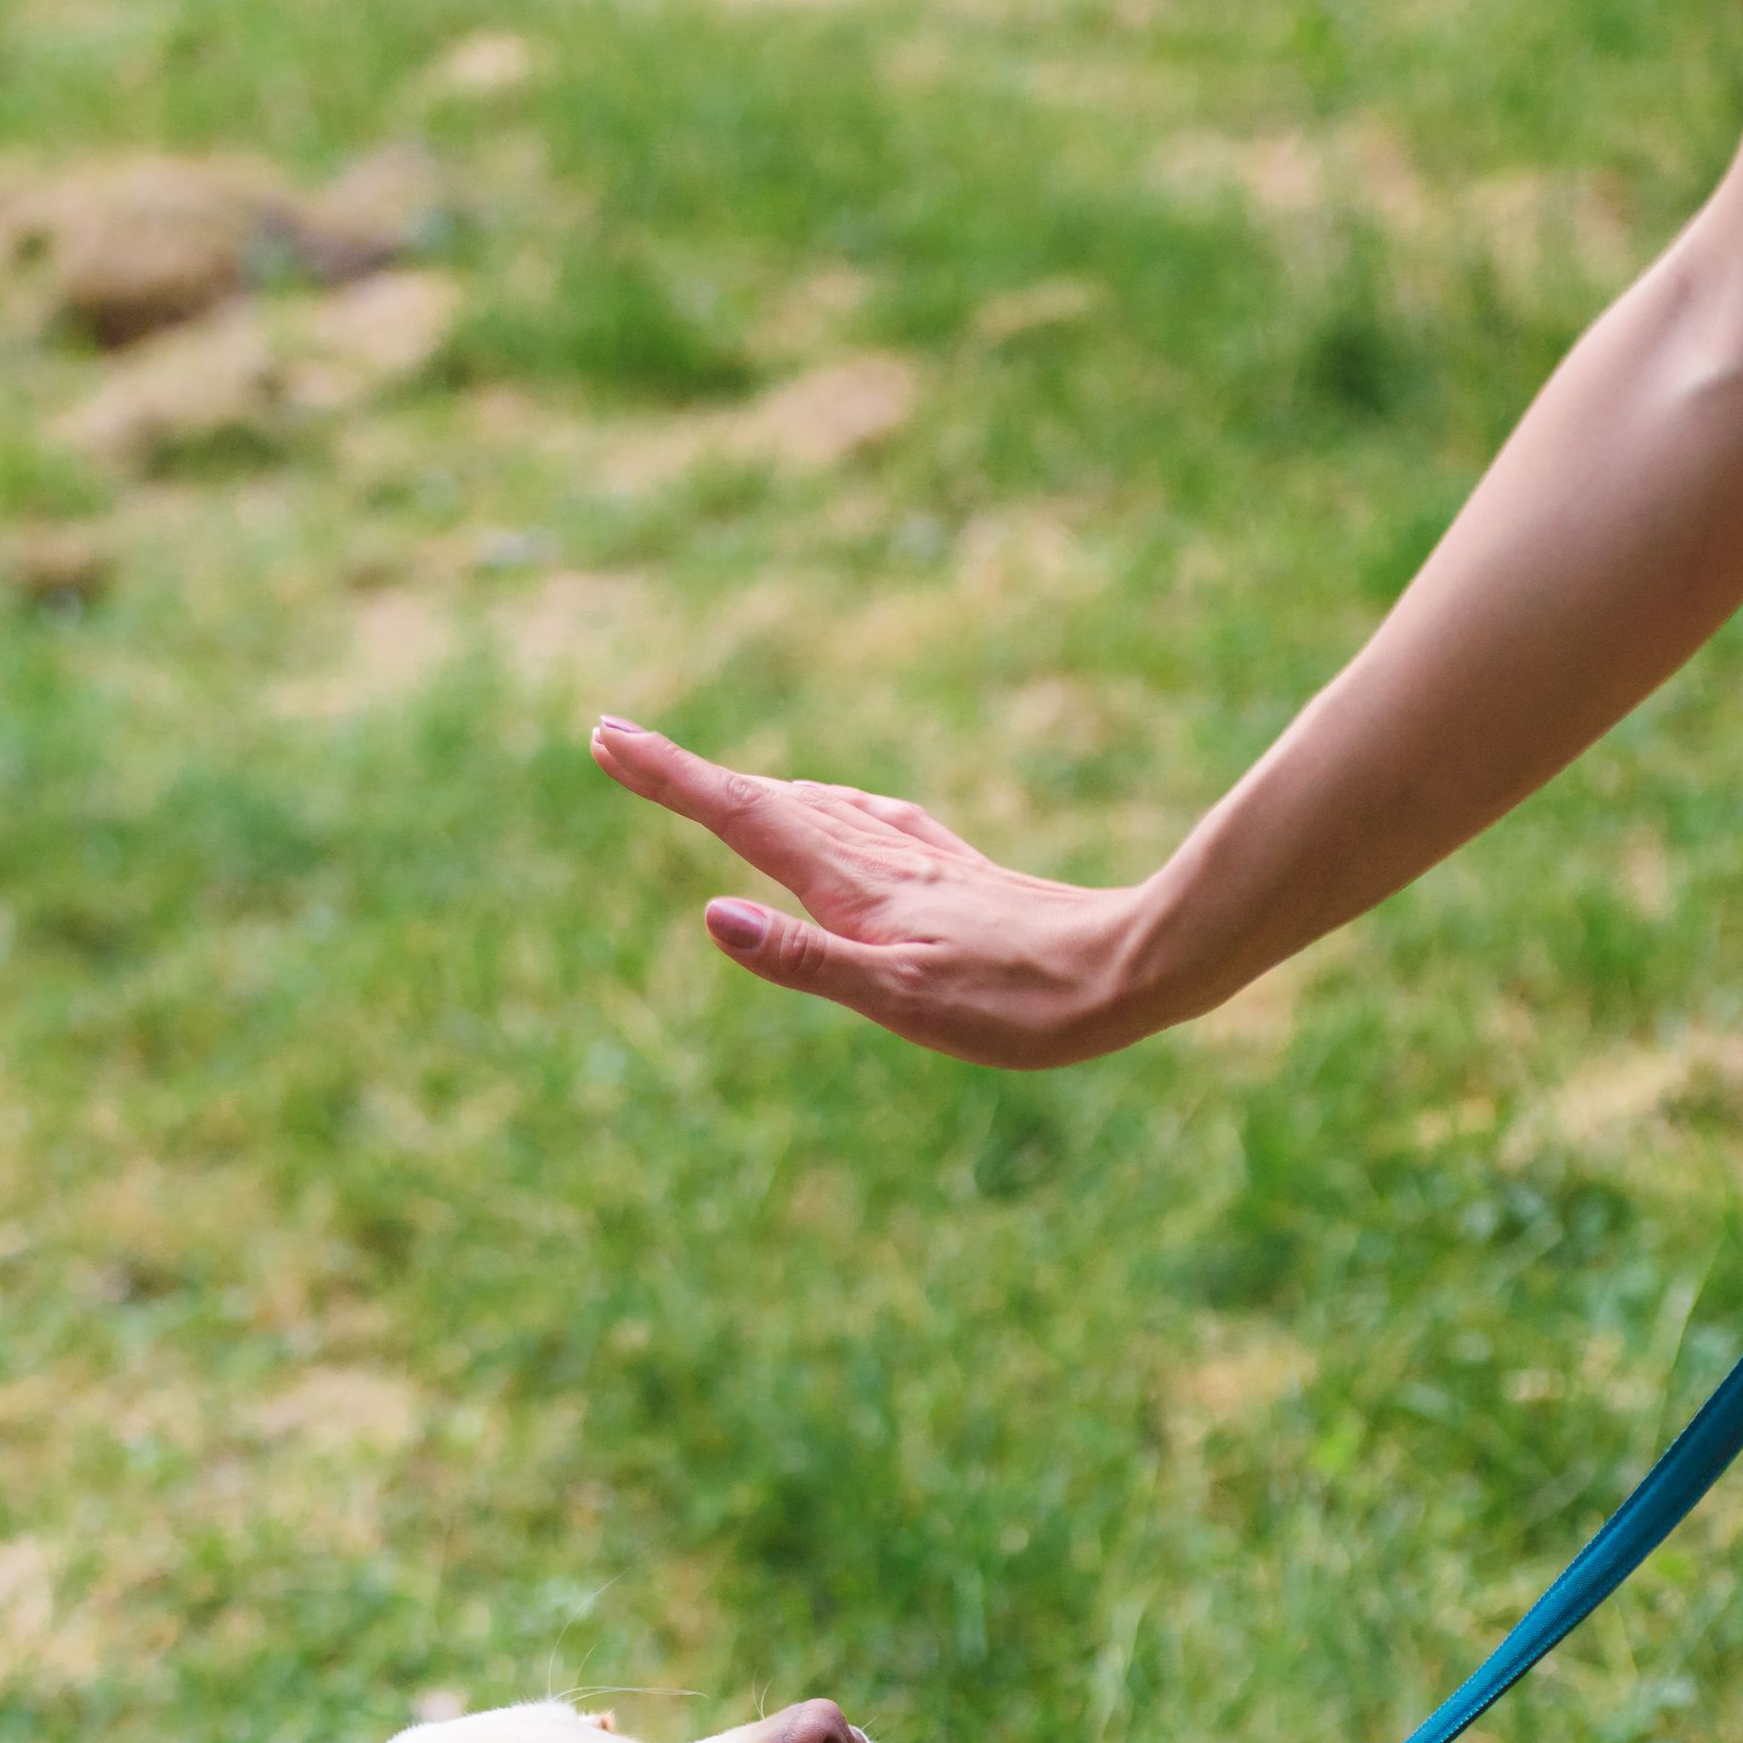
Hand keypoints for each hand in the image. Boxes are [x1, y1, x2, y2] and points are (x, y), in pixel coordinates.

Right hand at [590, 716, 1175, 1067]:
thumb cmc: (1020, 1006)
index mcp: (856, 887)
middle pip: (767, 801)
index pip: (742, 819)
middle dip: (691, 776)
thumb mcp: (903, 1000)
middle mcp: (882, 859)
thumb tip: (715, 913)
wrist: (1134, 970)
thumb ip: (806, 959)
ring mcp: (923, 861)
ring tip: (706, 782)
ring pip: (817, 808)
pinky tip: (842, 811)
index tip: (607, 736)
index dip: (671, 778)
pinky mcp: (960, 873)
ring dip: (752, 790)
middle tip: (620, 745)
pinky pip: (873, 822)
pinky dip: (828, 808)